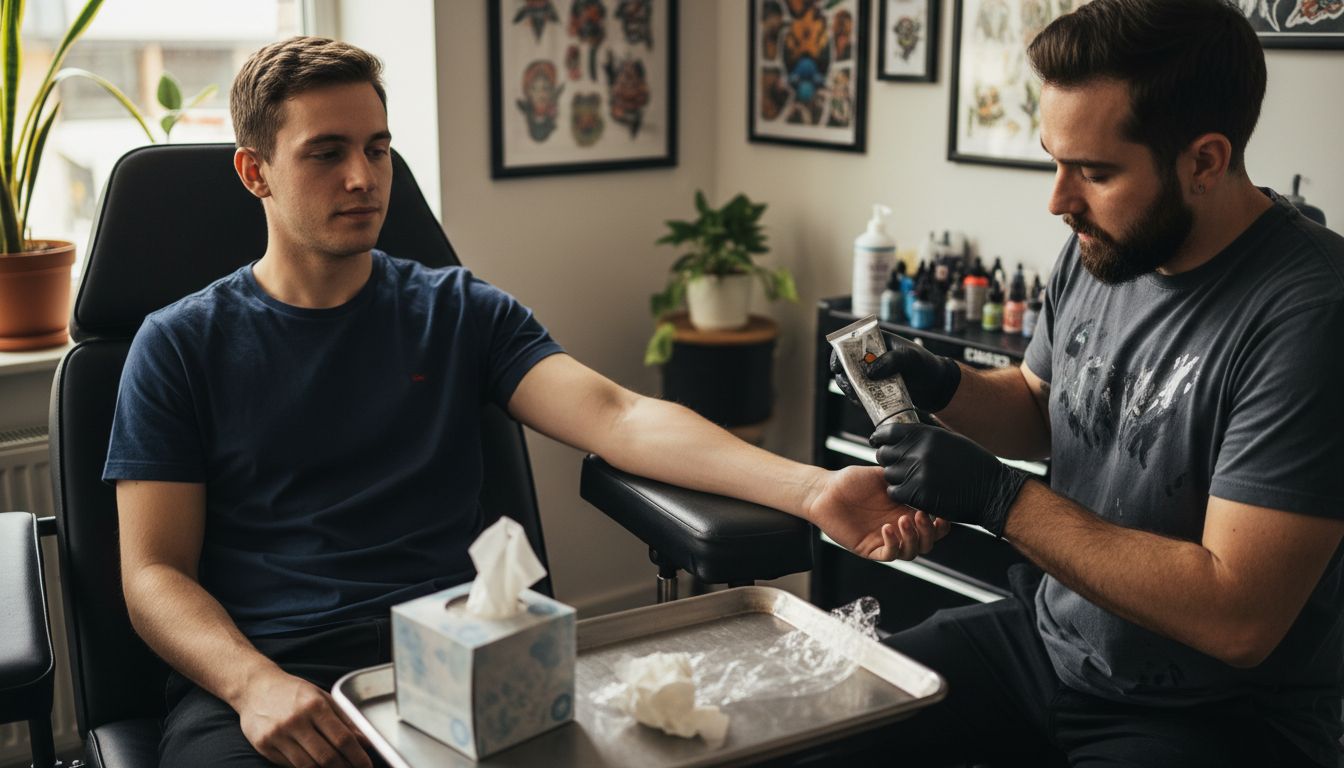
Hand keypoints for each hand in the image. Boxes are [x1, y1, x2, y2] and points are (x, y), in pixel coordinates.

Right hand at [236, 668, 372, 767]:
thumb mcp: (322, 697)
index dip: (357, 756)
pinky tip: (315, 765)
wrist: (255, 688)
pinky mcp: (264, 746)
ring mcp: (278, 735)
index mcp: (315, 705)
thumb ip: (344, 719)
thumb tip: (365, 742)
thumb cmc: (293, 692)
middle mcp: (296, 720)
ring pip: (309, 765)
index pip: (342, 738)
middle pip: (327, 756)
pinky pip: (291, 765)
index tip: (366, 765)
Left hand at [807, 465, 951, 559]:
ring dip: (912, 538)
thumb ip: (903, 476)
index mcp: (905, 511)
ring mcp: (884, 539)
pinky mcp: (869, 548)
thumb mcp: (883, 475)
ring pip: (910, 552)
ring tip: (902, 520)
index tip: (942, 513)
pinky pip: (888, 554)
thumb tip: (924, 471)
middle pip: (926, 543)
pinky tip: (887, 527)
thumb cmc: (851, 481)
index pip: (933, 526)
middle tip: (920, 515)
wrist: (826, 490)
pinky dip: (892, 544)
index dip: (942, 525)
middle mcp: (898, 528)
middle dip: (929, 532)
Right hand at [829, 332, 961, 411]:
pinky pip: (859, 392)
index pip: (851, 341)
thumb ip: (892, 360)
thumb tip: (870, 371)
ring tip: (858, 399)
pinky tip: (864, 404)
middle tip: (849, 388)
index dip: (840, 352)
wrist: (935, 387)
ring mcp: (871, 372)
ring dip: (849, 389)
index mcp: (877, 340)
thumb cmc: (925, 366)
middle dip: (843, 376)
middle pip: (845, 363)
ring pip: (850, 379)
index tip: (837, 367)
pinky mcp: (874, 387)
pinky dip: (858, 398)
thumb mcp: (912, 359)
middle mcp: (870, 355)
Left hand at [870, 423, 1027, 537]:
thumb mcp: (950, 440)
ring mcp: (918, 473)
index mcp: (926, 434)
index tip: (876, 441)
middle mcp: (919, 451)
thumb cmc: (974, 465)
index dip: (880, 438)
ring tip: (911, 481)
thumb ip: (926, 437)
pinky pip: (895, 492)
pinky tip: (913, 493)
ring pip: (889, 475)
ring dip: (896, 479)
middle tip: (897, 466)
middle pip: (885, 454)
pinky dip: (901, 494)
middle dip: (888, 460)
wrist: (992, 491)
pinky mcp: (919, 494)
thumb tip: (903, 433)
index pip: (888, 432)